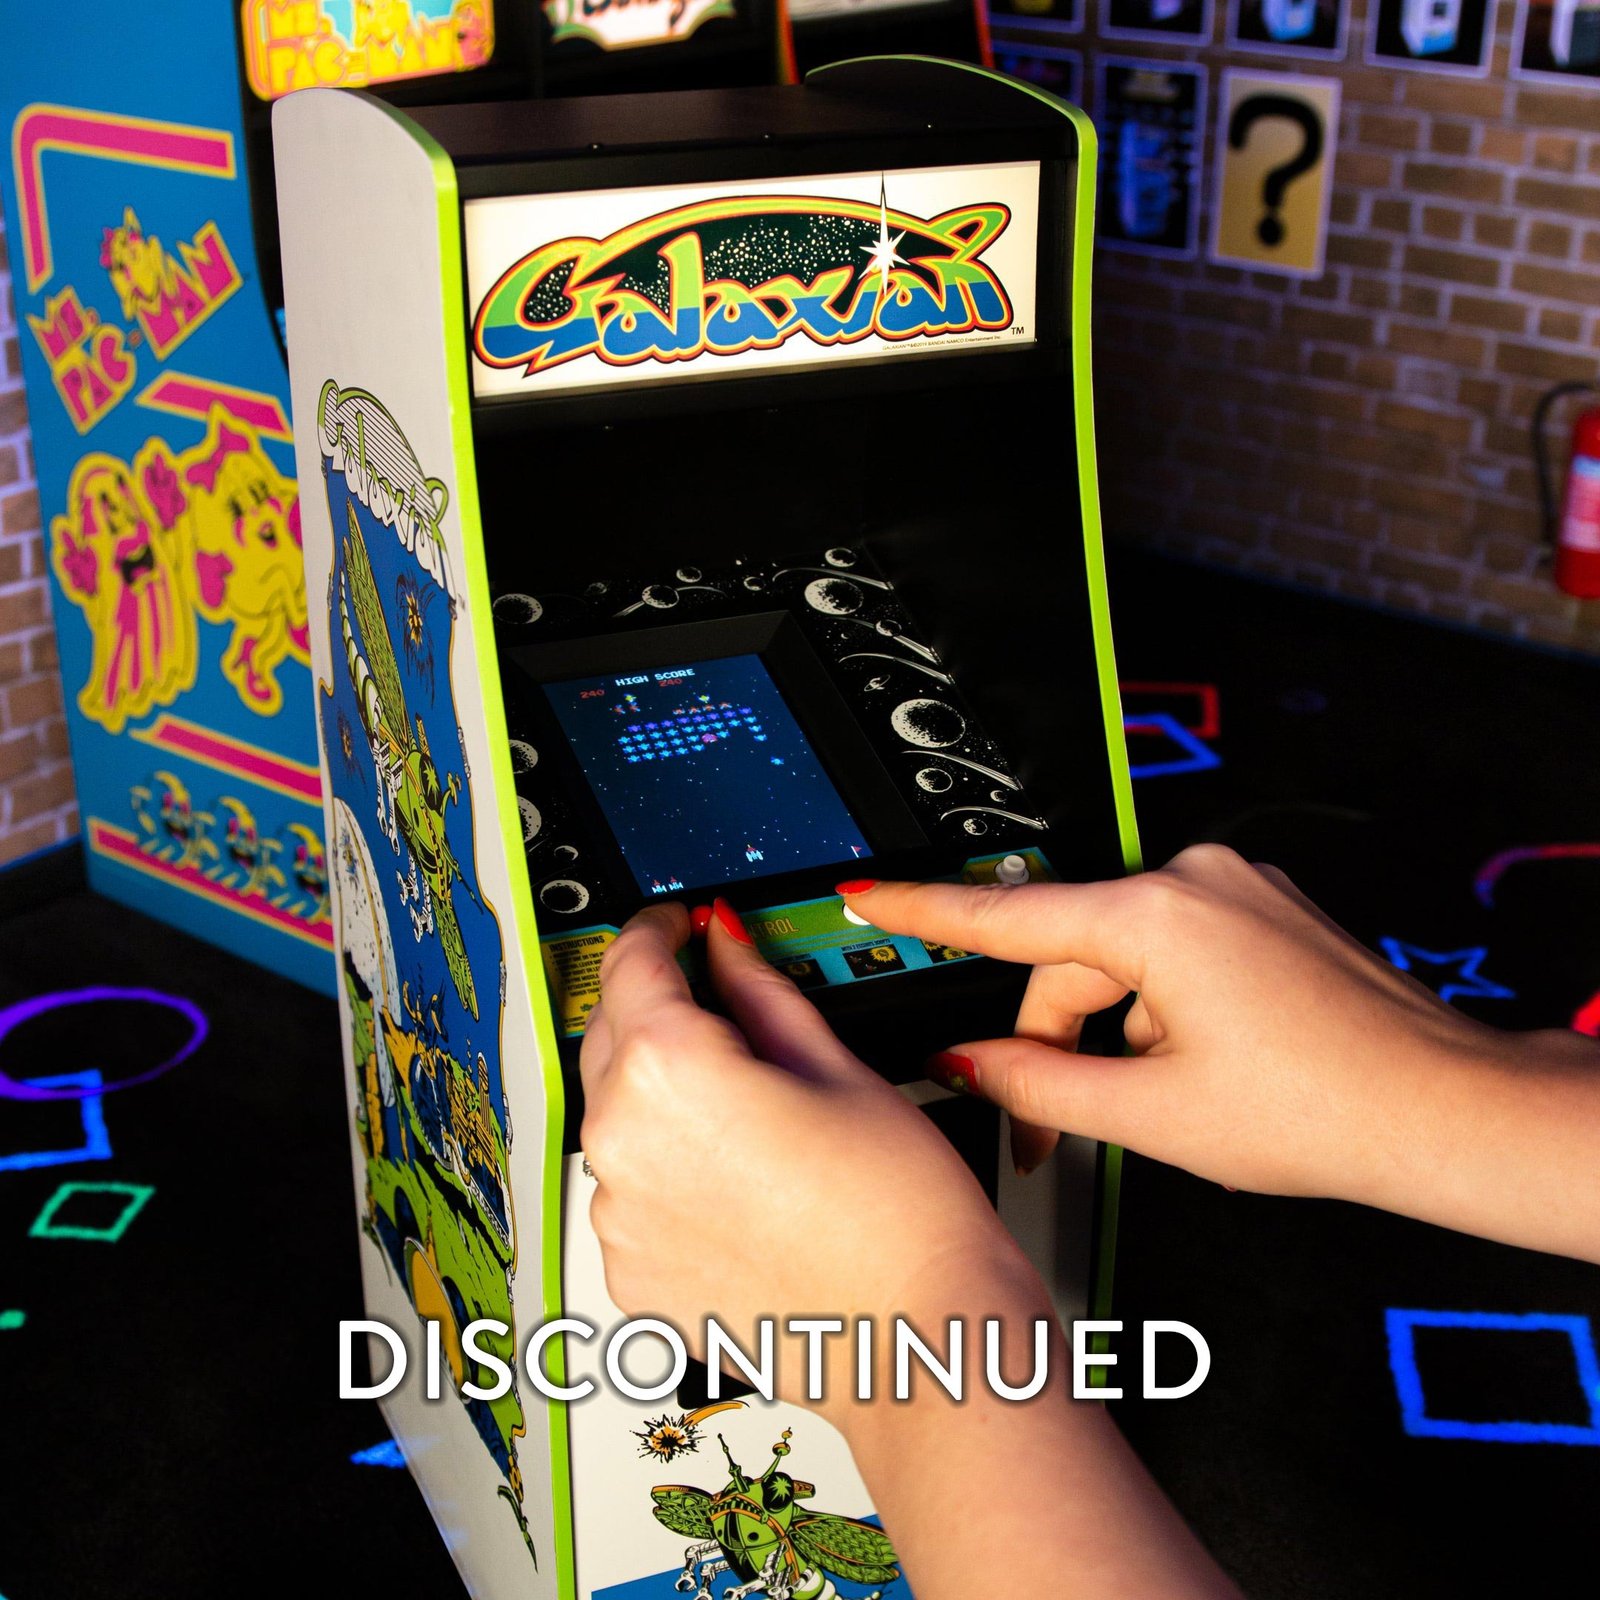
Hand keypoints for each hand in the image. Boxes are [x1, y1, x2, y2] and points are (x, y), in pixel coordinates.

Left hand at [578, 899, 1042, 1424]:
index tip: (681, 926)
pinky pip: (630, 1193)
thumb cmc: (898, 1211)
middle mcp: (624, 1143)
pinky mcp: (630, 1276)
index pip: (632, 962)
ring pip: (620, 1118)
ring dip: (661, 1096)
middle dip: (658, 1008)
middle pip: (613, 1036)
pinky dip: (664, 1172)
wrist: (919, 1337)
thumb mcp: (836, 1064)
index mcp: (669, 1070)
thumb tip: (726, 942)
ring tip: (749, 1116)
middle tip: (721, 1006)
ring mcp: (621, 1218)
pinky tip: (736, 1181)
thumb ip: (758, 989)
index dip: (660, 928)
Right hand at [843, 845, 1599, 1260]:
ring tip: (1164, 1100)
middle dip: (1054, 1036)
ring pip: (1120, 958)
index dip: (922, 911)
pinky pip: (1170, 949)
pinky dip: (1157, 1005)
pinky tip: (1201, 1065)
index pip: (1006, 914)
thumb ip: (1035, 1084)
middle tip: (1050, 1123)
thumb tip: (970, 1062)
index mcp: (1158, 917)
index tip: (867, 893)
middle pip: (1069, 955)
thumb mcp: (1151, 1113)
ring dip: (1115, 1028)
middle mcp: (1195, 880)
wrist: (1445, 1109)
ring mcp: (1235, 889)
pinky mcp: (1260, 909)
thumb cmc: (1327, 1110)